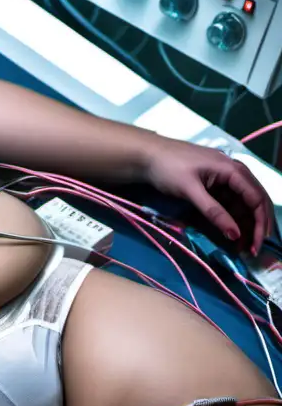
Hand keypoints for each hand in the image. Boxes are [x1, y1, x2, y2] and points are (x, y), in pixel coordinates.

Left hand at [142, 138, 275, 256]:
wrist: (145, 155)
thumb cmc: (167, 168)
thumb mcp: (190, 190)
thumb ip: (213, 211)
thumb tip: (236, 234)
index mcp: (232, 169)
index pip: (256, 198)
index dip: (260, 223)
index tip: (255, 245)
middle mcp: (233, 171)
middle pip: (255, 201)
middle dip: (257, 226)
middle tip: (253, 250)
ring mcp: (223, 178)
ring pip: (243, 203)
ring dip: (245, 224)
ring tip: (242, 246)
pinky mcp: (213, 184)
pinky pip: (230, 202)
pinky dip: (232, 218)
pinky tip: (231, 233)